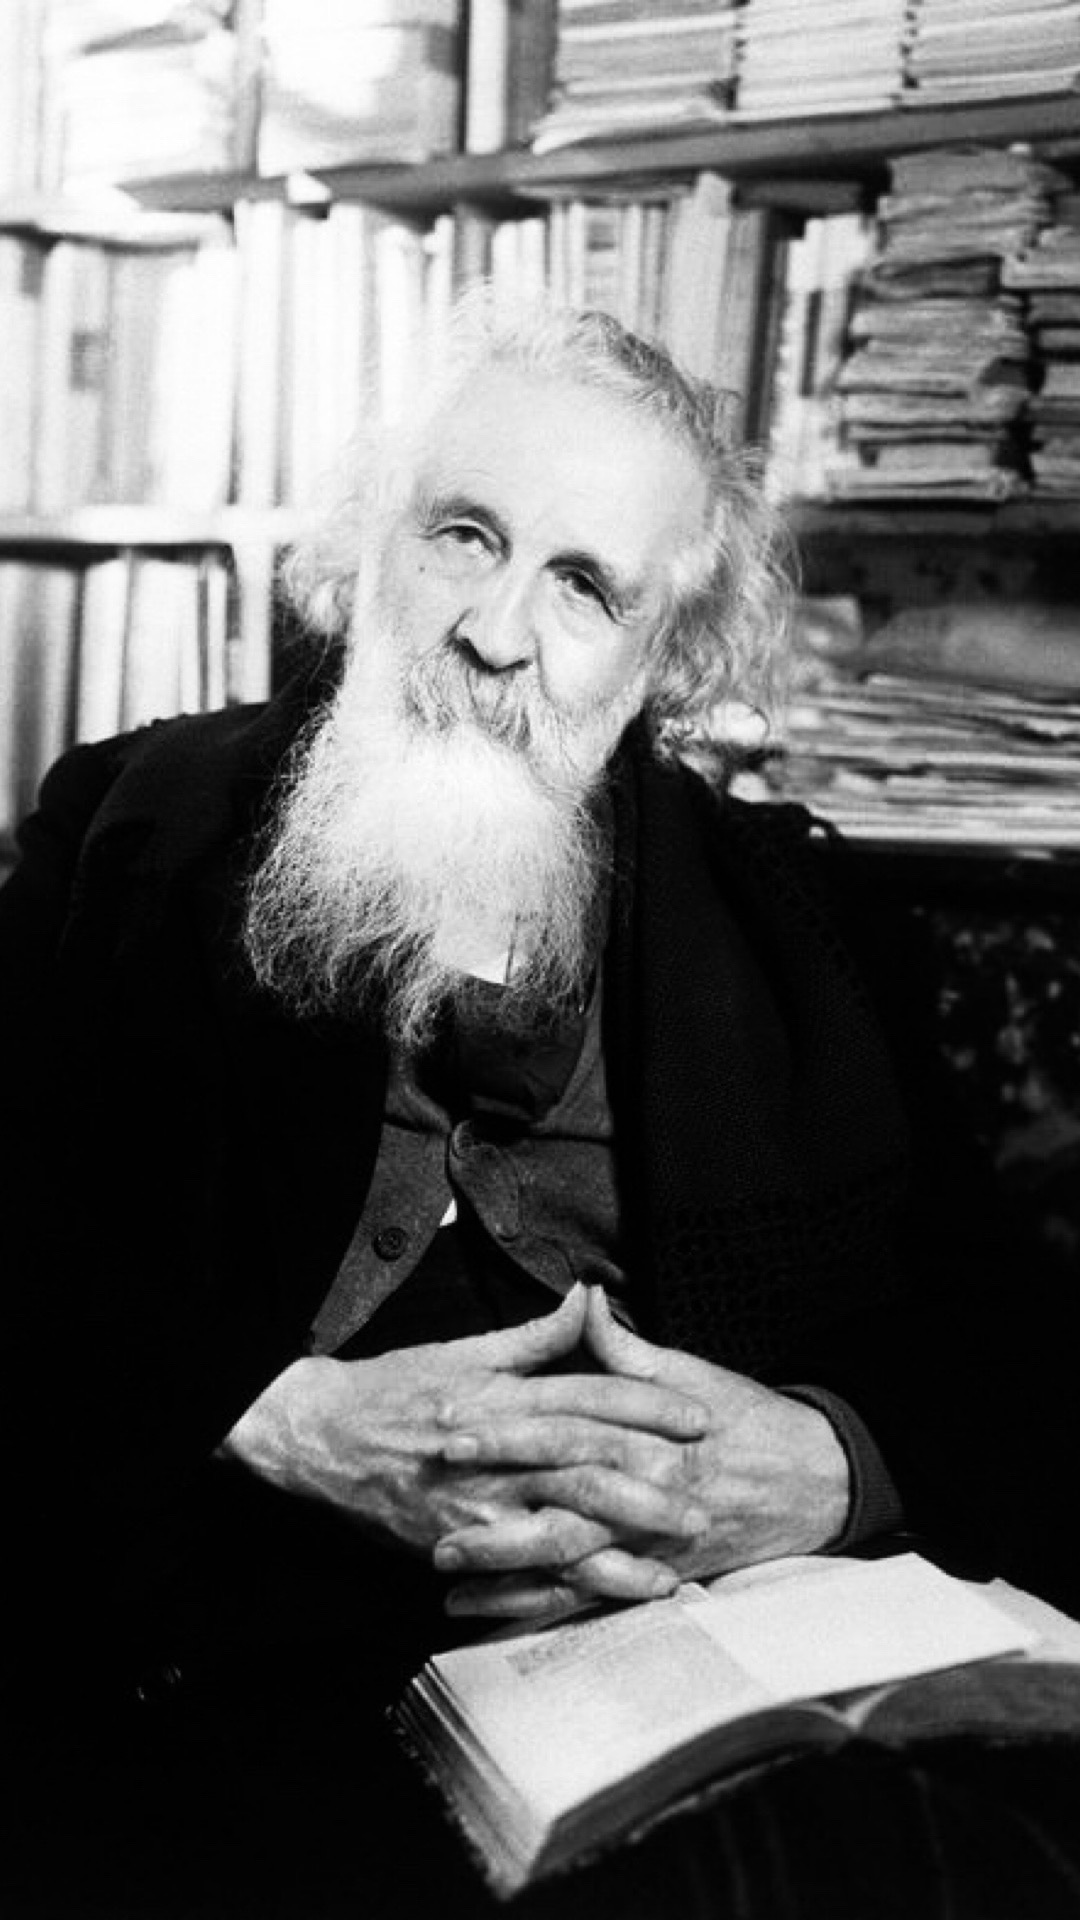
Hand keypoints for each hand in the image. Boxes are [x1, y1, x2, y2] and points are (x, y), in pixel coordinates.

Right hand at [220, 1285, 709, 1602]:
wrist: (324, 1436)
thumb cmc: (399, 1387)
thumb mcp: (469, 1351)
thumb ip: (538, 1336)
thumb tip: (589, 1298)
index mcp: (505, 1396)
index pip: (590, 1398)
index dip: (649, 1407)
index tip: (698, 1418)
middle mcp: (498, 1452)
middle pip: (587, 1468)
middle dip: (650, 1487)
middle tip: (703, 1498)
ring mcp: (479, 1505)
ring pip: (562, 1529)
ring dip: (621, 1551)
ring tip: (674, 1566)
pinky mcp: (460, 1545)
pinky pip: (522, 1575)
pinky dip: (568, 1591)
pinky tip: (607, 1599)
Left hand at [437, 1288, 849, 1617]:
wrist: (815, 1479)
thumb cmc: (748, 1419)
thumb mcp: (691, 1373)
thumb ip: (627, 1350)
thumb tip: (585, 1298)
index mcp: (649, 1435)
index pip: (564, 1426)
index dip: (504, 1426)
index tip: (450, 1422)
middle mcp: (648, 1491)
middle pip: (558, 1498)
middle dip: (492, 1501)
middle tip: (431, 1505)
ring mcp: (653, 1541)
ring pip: (571, 1559)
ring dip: (505, 1565)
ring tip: (446, 1567)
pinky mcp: (659, 1575)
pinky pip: (594, 1599)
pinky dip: (542, 1608)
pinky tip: (492, 1611)